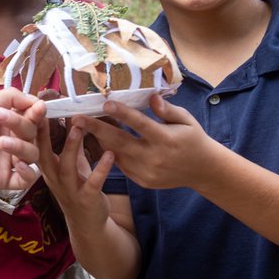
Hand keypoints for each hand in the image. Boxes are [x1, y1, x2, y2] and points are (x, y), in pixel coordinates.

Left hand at [0, 89, 46, 189]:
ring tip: (0, 143)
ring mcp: (7, 160)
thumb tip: (38, 100)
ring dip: (21, 146)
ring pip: (32, 155)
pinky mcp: (3, 179)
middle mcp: (11, 140)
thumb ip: (12, 98)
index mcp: (7, 123)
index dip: (37, 113)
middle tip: (0, 118)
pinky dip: (28, 172)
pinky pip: (26, 180)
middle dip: (21, 124)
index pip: (32, 118)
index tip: (38, 108)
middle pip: (32, 134)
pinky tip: (17, 165)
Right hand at [36, 116, 115, 224]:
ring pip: (67, 167)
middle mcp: (54, 180)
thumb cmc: (77, 189)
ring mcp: (69, 190)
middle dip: (45, 135)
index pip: (36, 147)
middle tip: (48, 114)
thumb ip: (69, 146)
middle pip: (45, 156)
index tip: (35, 109)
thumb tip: (70, 119)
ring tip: (79, 127)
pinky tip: (110, 154)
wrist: (87, 224)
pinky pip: (94, 182)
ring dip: (72, 146)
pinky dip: (102, 168)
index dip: (36, 129)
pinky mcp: (87, 199)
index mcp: (48, 170)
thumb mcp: (70, 166)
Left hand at [88, 94, 219, 189]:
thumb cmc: (192, 138)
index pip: (140, 124)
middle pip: (120, 142)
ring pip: (115, 154)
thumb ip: (167, 110)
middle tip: (77, 117)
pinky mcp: (141, 181)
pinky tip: (97, 140)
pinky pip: (120, 165)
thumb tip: (151, 97)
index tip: (105, 103)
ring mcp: (146, 172)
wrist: (201, 170)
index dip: (123, 114)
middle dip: (96, 129)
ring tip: (81, 126)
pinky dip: (108, 152)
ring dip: (98, 140)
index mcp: (166, 139)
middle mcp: (154, 157)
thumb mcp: (186, 120)